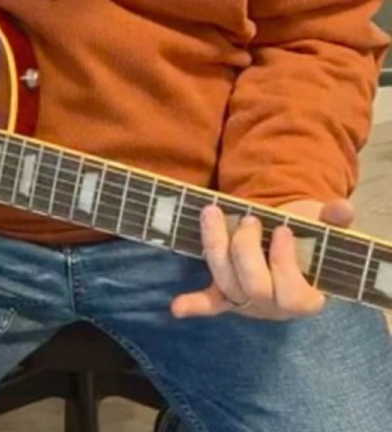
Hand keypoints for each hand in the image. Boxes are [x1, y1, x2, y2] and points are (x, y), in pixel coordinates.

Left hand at [171, 198, 355, 320]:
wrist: (287, 241)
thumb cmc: (308, 237)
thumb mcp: (323, 227)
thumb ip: (333, 219)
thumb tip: (341, 209)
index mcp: (304, 299)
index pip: (291, 292)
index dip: (284, 260)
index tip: (282, 229)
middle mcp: (271, 307)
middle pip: (252, 286)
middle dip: (246, 248)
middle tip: (249, 219)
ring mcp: (246, 302)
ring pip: (225, 281)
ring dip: (215, 246)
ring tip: (213, 211)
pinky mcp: (225, 293)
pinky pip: (209, 303)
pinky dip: (194, 306)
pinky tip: (176, 308)